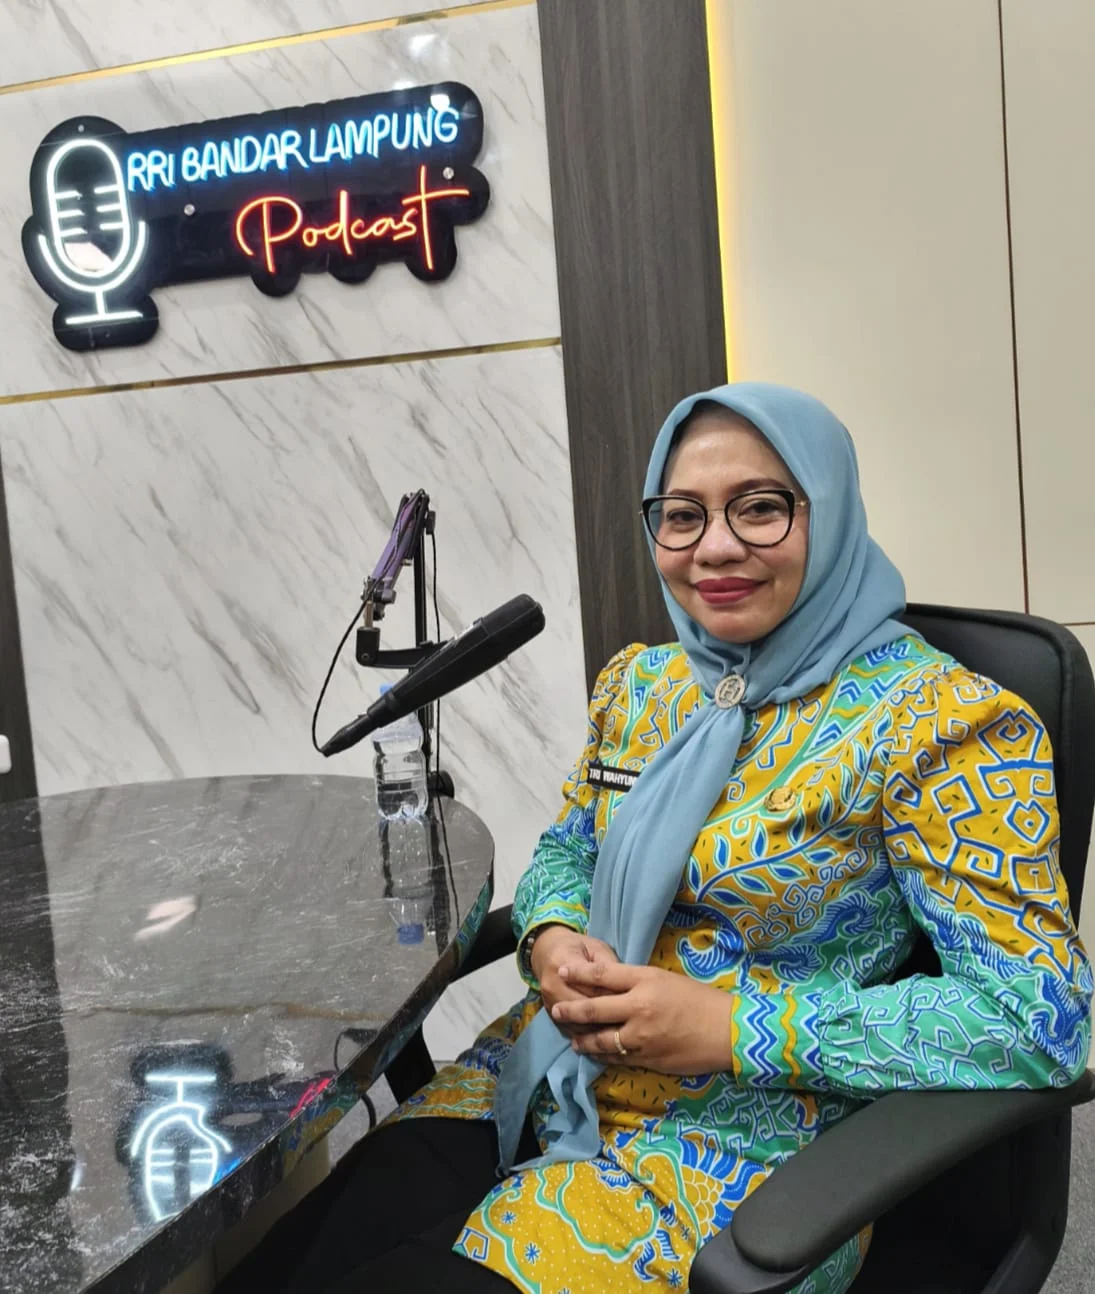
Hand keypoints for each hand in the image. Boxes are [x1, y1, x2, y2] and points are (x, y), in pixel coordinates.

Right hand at [529, 926, 619, 1037]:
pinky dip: (587, 1035)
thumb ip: (609, 967)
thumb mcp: (596, 948)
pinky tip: (604, 1037)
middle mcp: (552, 984)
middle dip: (607, 1017)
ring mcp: (549, 1001)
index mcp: (563, 963)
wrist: (546, 951)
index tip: (633, 1005)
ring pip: (577, 1023)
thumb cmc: (577, 947)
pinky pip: (570, 1029)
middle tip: (630, 1023)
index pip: (592, 986)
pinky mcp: (548, 1012)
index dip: (614, 997)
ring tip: (620, 1034)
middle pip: (583, 1007)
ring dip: (598, 1031)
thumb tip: (627, 988)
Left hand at [550, 961, 732, 1075]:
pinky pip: (616, 1058)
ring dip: (583, 1039)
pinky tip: (595, 1054)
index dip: (579, 972)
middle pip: (593, 1008)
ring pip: (601, 1039)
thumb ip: (638, 982)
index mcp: (645, 981)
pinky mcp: (646, 1059)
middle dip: (570, 1010)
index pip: (603, 974)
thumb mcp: (666, 980)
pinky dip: (602, 1055)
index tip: (562, 971)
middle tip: (556, 1010)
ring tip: (573, 1039)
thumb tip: (610, 985)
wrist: (725, 1031)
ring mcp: (641, 1036)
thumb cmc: (699, 1000)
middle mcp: (638, 1007)